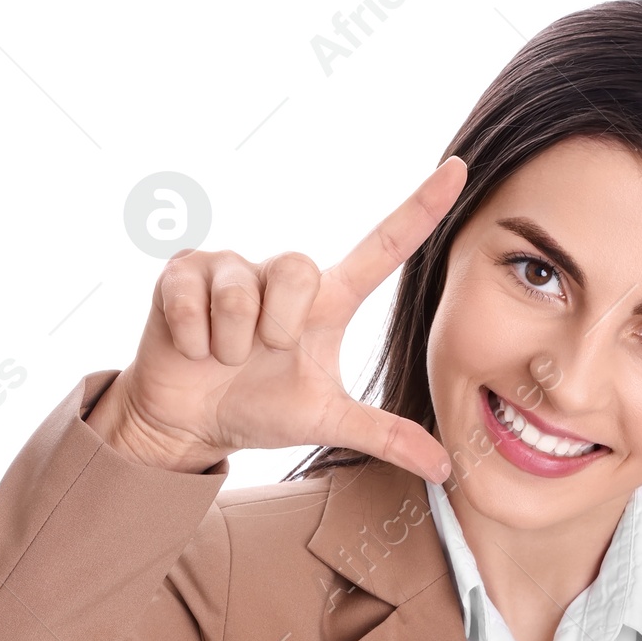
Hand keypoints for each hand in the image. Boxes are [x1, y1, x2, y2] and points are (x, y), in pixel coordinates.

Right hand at [86, 158, 466, 480]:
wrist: (190, 422)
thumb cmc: (260, 408)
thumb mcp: (326, 421)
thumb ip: (385, 435)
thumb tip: (445, 470)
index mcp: (328, 300)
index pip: (382, 246)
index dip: (419, 208)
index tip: (458, 170)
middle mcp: (282, 272)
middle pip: (298, 267)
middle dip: (278, 326)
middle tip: (262, 354)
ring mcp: (231, 265)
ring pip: (242, 290)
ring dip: (230, 343)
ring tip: (225, 357)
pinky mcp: (183, 270)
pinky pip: (194, 299)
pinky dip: (194, 340)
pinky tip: (193, 348)